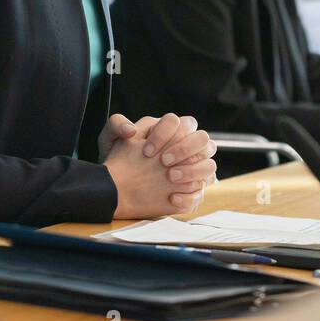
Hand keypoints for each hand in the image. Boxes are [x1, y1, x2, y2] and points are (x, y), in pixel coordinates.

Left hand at [103, 113, 217, 218]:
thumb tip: (131, 130)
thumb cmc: (117, 157)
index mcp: (169, 131)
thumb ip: (117, 124)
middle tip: (164, 161)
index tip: (147, 150)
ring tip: (171, 178)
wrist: (114, 185)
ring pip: (209, 165)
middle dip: (185, 148)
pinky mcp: (189, 191)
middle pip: (203, 139)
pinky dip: (190, 196)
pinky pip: (201, 193)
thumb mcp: (110, 138)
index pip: (181, 122)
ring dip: (193, 170)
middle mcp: (185, 148)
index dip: (167, 133)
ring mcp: (191, 170)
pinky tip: (172, 198)